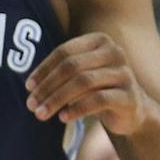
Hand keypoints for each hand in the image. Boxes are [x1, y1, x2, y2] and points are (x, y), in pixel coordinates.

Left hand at [25, 33, 154, 133]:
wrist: (130, 110)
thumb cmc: (97, 89)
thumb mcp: (79, 75)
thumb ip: (58, 73)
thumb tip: (30, 86)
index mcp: (99, 41)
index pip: (64, 52)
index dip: (43, 69)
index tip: (28, 87)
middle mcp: (114, 52)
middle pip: (72, 66)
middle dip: (47, 86)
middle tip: (31, 105)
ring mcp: (124, 73)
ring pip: (84, 82)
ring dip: (57, 99)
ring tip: (41, 114)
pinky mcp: (129, 95)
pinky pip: (98, 99)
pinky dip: (77, 109)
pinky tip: (63, 118)